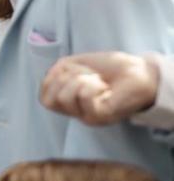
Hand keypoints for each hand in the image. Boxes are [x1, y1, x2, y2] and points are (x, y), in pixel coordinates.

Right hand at [40, 52, 159, 125]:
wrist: (137, 71)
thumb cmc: (107, 68)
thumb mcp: (72, 64)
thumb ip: (54, 72)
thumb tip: (48, 80)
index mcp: (68, 102)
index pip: (43, 99)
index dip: (51, 80)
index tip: (71, 71)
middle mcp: (76, 112)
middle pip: (49, 99)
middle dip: (65, 77)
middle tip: (86, 75)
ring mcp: (87, 116)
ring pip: (63, 97)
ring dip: (79, 79)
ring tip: (97, 80)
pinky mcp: (101, 116)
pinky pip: (83, 97)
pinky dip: (91, 85)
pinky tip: (104, 87)